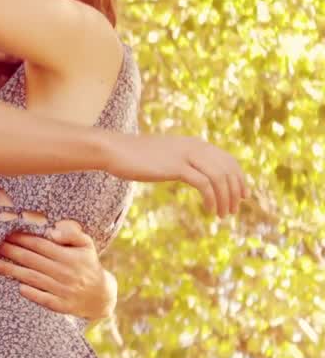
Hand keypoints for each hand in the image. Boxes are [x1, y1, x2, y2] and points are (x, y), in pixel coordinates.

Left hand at [0, 219, 115, 319]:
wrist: (101, 296)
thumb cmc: (88, 264)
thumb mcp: (86, 245)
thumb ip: (72, 234)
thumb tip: (52, 232)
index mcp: (69, 257)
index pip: (40, 245)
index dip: (22, 239)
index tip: (5, 233)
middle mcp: (65, 273)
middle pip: (32, 260)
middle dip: (11, 252)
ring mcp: (63, 290)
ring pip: (34, 279)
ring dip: (13, 271)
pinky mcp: (62, 306)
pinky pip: (44, 299)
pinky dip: (32, 293)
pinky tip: (18, 287)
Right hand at [104, 133, 248, 217]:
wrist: (115, 150)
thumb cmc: (135, 156)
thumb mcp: (164, 155)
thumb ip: (181, 160)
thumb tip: (191, 172)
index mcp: (194, 143)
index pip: (228, 159)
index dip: (239, 178)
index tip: (242, 195)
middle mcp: (194, 146)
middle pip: (228, 169)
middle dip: (235, 191)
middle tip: (233, 210)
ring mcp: (186, 156)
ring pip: (219, 177)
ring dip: (225, 199)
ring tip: (223, 214)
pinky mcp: (177, 167)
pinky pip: (204, 184)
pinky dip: (212, 199)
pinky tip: (210, 210)